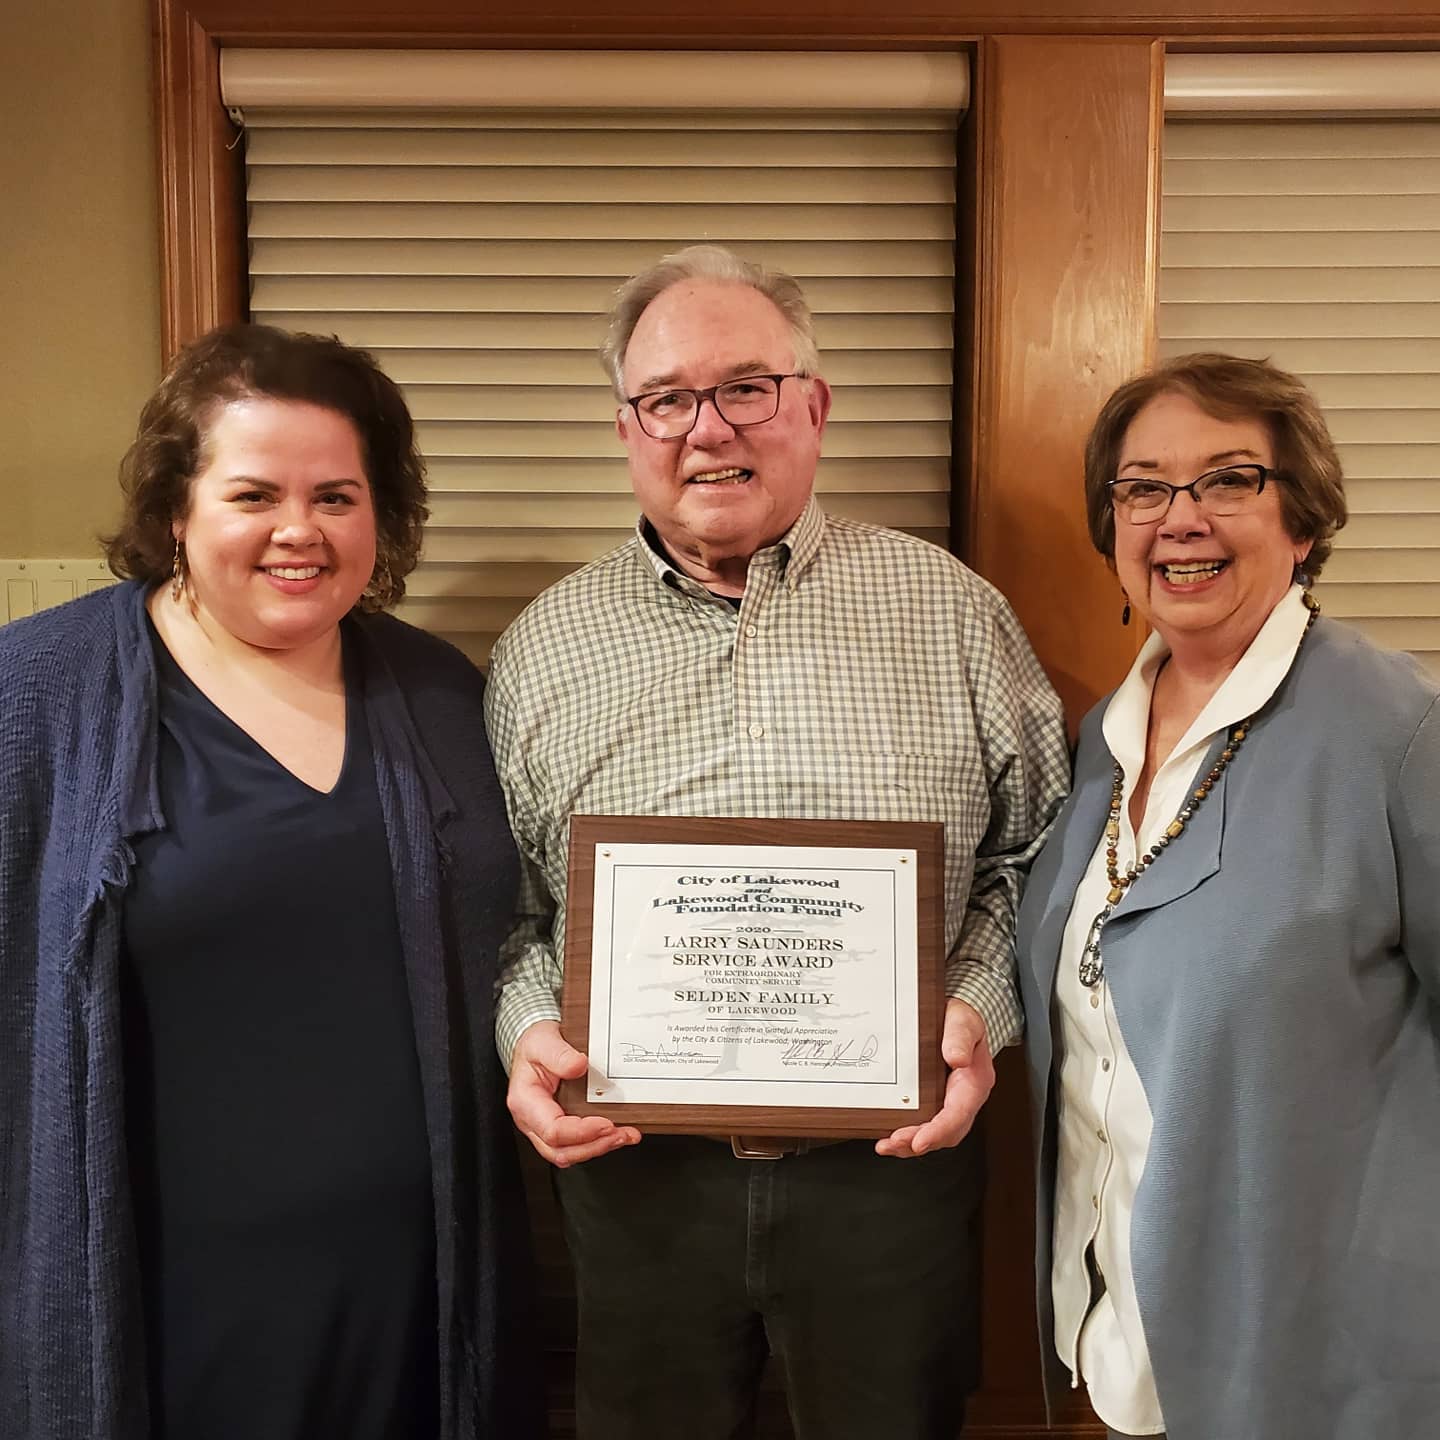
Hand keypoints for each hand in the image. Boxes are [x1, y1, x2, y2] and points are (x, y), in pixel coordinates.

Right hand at [507, 1021, 640, 1167]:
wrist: (536, 1045)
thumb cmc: (536, 1045)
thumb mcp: (543, 1040)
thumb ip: (558, 1054)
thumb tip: (578, 1066)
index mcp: (526, 1102)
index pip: (552, 1130)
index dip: (582, 1132)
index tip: (606, 1123)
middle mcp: (532, 1121)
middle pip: (561, 1151)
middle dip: (595, 1146)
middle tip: (622, 1134)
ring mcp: (544, 1127)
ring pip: (569, 1154)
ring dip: (600, 1147)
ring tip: (625, 1135)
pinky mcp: (559, 1128)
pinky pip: (577, 1145)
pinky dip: (598, 1143)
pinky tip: (618, 1133)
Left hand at [874, 998, 995, 1158]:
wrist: (956, 1019)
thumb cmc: (962, 1020)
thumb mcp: (963, 1021)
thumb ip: (960, 1038)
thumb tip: (957, 1058)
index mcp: (975, 1082)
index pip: (959, 1113)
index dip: (938, 1131)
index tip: (920, 1141)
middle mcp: (963, 1099)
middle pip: (945, 1132)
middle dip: (919, 1142)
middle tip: (893, 1143)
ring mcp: (949, 1103)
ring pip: (933, 1134)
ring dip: (909, 1145)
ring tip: (886, 1146)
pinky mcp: (933, 1102)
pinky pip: (922, 1124)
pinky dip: (906, 1135)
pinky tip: (888, 1137)